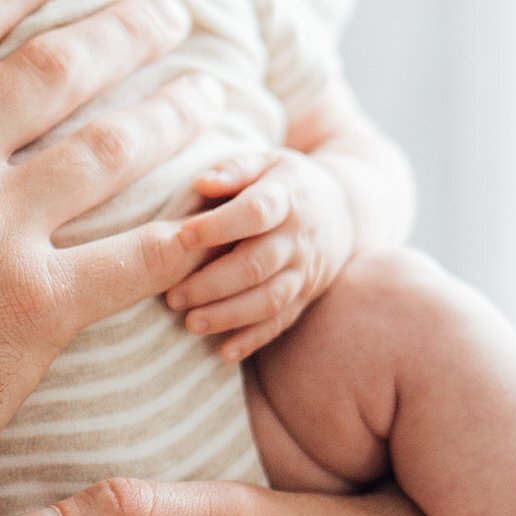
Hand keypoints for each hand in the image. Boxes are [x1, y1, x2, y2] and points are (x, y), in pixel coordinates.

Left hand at [170, 150, 355, 359]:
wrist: (342, 212)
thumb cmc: (284, 183)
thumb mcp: (265, 162)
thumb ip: (233, 169)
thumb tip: (201, 182)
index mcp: (287, 196)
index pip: (256, 212)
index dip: (220, 225)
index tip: (181, 236)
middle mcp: (298, 237)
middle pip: (258, 264)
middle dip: (213, 283)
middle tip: (173, 296)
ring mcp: (304, 271)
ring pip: (269, 299)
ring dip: (229, 315)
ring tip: (190, 323)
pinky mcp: (304, 297)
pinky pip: (282, 322)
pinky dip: (254, 340)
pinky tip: (224, 353)